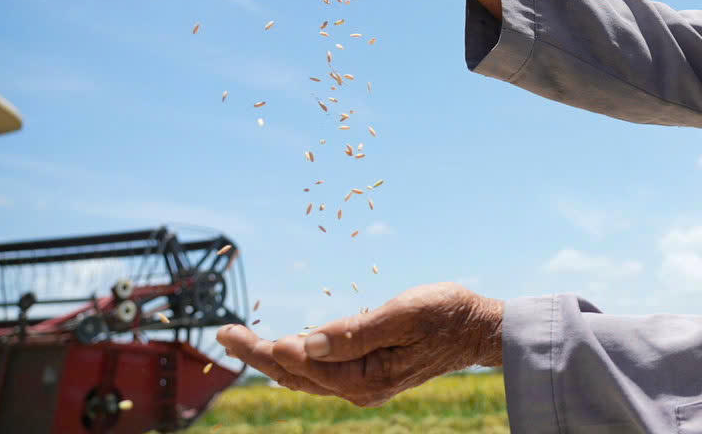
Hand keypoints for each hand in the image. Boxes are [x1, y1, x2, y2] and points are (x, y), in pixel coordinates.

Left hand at [217, 282, 503, 406]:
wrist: (479, 330)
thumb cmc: (447, 313)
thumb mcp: (404, 314)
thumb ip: (356, 331)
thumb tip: (307, 343)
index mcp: (366, 377)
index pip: (301, 364)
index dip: (265, 349)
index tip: (234, 332)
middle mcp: (360, 388)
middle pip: (296, 376)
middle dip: (257, 355)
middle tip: (222, 333)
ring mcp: (364, 384)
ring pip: (305, 377)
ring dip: (271, 359)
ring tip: (240, 342)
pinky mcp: (369, 375)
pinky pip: (321, 374)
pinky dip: (296, 362)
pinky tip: (285, 351)